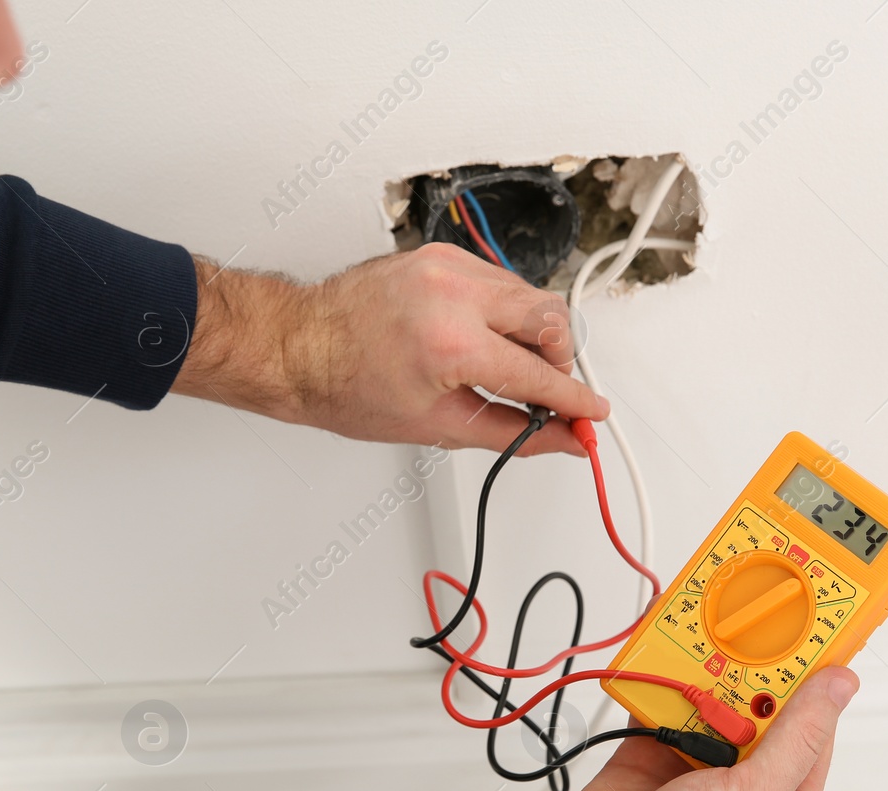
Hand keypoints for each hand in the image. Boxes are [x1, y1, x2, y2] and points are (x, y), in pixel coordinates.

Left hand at [173, 244, 608, 456]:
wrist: (296, 348)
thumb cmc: (344, 387)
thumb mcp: (436, 426)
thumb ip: (511, 432)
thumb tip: (560, 439)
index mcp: (451, 343)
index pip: (539, 374)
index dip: (573, 400)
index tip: (591, 414)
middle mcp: (453, 293)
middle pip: (550, 319)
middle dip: (559, 361)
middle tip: (546, 394)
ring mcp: (446, 266)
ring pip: (528, 294)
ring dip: (532, 335)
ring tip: (507, 370)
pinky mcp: (439, 255)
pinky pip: (498, 280)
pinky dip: (504, 311)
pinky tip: (484, 340)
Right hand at [379, 667, 858, 790]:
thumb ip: (797, 735)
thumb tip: (838, 687)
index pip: (812, 723)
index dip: (814, 676)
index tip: (814, 628)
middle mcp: (742, 779)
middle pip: (757, 704)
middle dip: (747, 670)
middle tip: (742, 633)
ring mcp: (694, 762)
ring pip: (707, 697)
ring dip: (699, 675)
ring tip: (695, 647)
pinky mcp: (649, 750)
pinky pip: (660, 702)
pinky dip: (656, 680)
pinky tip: (657, 663)